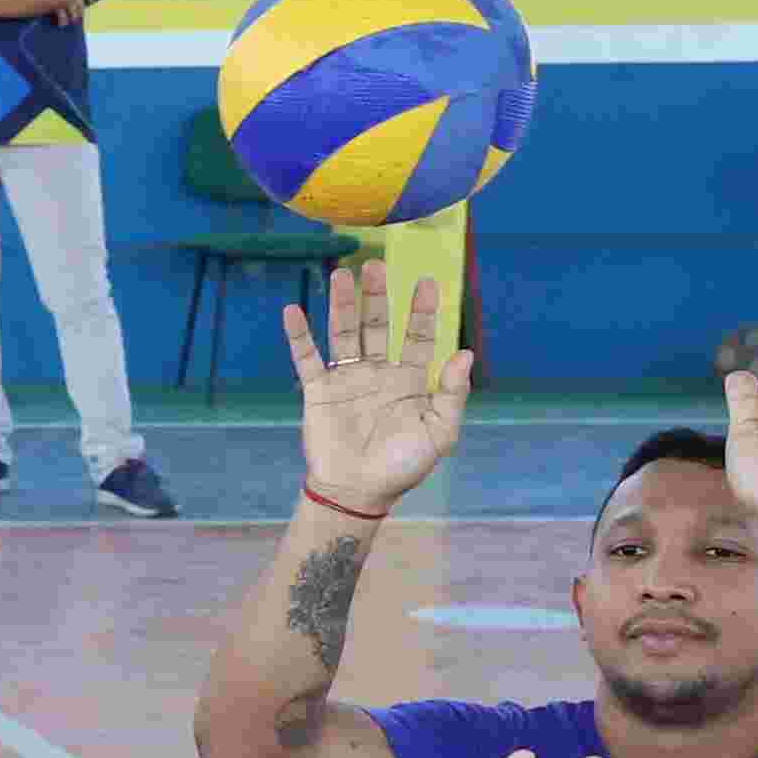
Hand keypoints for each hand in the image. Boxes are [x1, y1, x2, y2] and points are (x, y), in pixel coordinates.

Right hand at [284, 253, 471, 513]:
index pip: (417, 337)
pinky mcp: (318, 392)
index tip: (427, 282)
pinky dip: (299, 335)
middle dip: (377, 297)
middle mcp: (378, 372)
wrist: (359, 491)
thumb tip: (464, 353)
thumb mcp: (440, 432)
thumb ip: (453, 394)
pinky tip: (293, 311)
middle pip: (376, 326)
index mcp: (409, 380)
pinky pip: (307, 358)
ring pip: (343, 334)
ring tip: (342, 275)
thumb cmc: (403, 465)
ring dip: (342, 305)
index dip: (422, 310)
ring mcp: (347, 380)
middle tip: (376, 265)